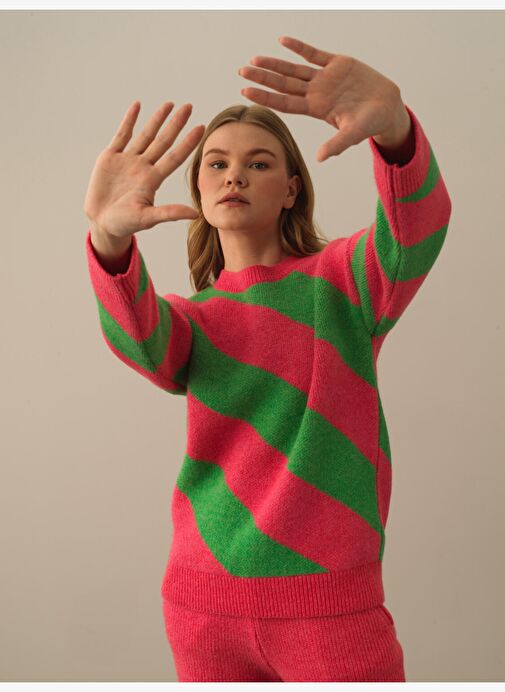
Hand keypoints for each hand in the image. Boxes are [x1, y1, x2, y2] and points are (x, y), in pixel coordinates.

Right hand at [83, 101, 204, 238]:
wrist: (102, 223)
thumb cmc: (125, 224)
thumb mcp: (147, 219)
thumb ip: (169, 213)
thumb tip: (195, 214)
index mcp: (153, 180)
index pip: (175, 157)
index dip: (188, 143)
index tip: (202, 128)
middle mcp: (143, 167)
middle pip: (163, 141)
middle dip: (176, 124)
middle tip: (189, 107)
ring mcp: (128, 160)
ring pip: (145, 135)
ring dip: (157, 119)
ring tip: (170, 104)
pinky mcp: (111, 157)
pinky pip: (122, 135)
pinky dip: (129, 120)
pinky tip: (138, 106)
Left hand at [238, 36, 406, 161]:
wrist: (388, 107)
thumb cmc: (369, 123)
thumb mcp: (353, 135)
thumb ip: (336, 144)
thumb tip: (320, 158)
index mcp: (317, 109)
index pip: (285, 102)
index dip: (266, 96)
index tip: (246, 92)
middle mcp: (317, 93)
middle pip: (284, 84)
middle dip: (263, 78)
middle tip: (242, 71)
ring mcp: (325, 78)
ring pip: (294, 69)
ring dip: (275, 64)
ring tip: (254, 59)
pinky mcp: (338, 64)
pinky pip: (314, 54)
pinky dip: (299, 47)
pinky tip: (282, 41)